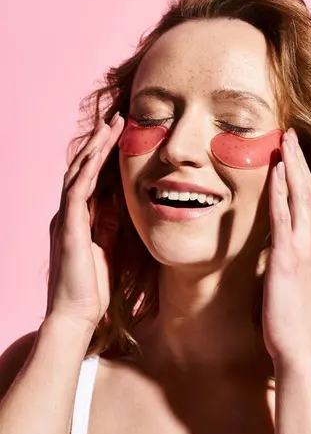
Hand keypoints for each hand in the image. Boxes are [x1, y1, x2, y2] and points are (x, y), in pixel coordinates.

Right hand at [46, 113, 124, 329]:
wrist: (76, 314)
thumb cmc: (92, 286)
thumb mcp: (107, 247)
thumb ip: (110, 224)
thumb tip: (120, 203)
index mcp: (79, 217)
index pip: (91, 177)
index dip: (104, 154)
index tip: (120, 133)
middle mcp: (69, 213)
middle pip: (82, 168)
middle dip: (99, 142)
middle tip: (116, 118)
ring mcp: (66, 219)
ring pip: (77, 173)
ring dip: (94, 148)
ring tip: (110, 126)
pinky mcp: (68, 229)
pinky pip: (76, 193)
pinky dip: (86, 172)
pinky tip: (97, 154)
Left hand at [262, 128, 310, 362]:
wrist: (302, 349)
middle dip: (309, 160)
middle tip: (298, 134)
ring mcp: (305, 246)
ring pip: (302, 195)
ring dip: (294, 165)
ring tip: (286, 139)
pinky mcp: (286, 254)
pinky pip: (282, 214)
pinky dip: (280, 189)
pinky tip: (276, 170)